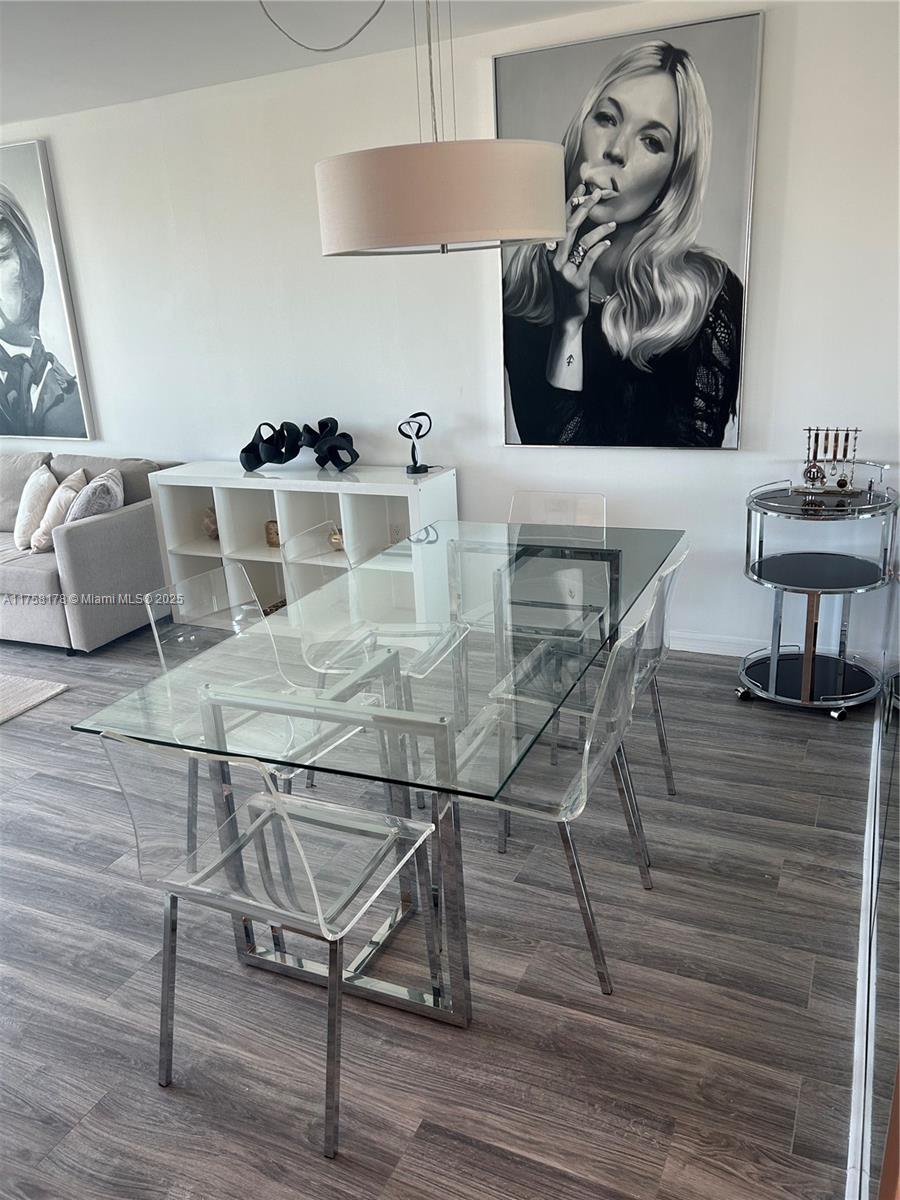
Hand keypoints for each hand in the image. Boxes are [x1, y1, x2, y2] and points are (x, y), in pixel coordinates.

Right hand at [548, 183, 616, 329]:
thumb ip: (570, 247)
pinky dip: (600, 248)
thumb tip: (579, 222)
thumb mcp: (566, 265)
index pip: (560, 222)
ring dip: (600, 230)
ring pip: (582, 241)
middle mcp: (554, 259)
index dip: (570, 203)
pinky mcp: (576, 280)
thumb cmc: (570, 288)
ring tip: (613, 225)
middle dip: (584, 207)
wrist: (568, 315)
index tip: (581, 187)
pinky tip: (609, 243)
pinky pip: (590, 258)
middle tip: (597, 194)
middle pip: (570, 227)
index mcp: (551, 252)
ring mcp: (564, 270)